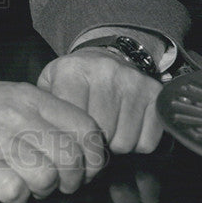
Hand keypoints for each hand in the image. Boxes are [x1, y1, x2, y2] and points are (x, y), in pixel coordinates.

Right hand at [0, 66, 106, 202]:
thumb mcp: (5, 96)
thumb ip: (41, 114)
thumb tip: (83, 144)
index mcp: (28, 96)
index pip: (86, 129)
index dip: (94, 157)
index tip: (85, 167)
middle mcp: (15, 113)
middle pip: (72, 157)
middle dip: (71, 180)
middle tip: (56, 182)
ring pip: (47, 178)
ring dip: (41, 190)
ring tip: (25, 183)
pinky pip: (15, 192)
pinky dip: (14, 197)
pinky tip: (1, 186)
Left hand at [36, 49, 162, 153]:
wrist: (105, 58)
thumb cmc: (74, 79)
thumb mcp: (50, 85)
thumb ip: (45, 108)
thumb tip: (46, 139)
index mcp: (73, 70)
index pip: (73, 123)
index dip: (71, 137)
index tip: (70, 135)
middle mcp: (106, 72)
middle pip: (100, 135)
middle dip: (93, 143)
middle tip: (90, 132)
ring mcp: (134, 81)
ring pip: (125, 143)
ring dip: (116, 144)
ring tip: (108, 127)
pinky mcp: (156, 93)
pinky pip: (148, 142)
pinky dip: (138, 143)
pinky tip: (127, 127)